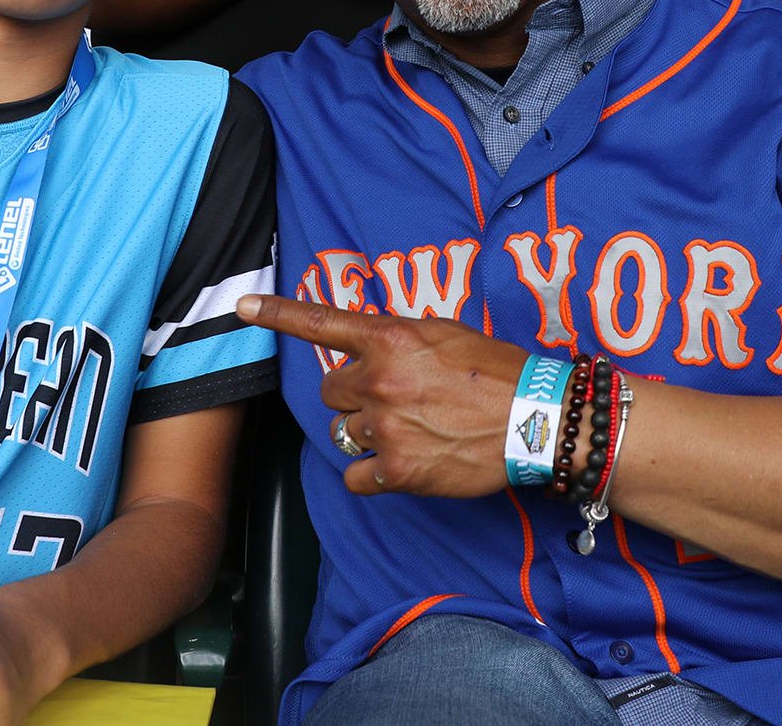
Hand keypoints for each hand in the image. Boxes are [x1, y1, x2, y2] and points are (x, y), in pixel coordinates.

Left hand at [236, 293, 529, 497]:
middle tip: (395, 398)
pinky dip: (370, 474)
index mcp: (391, 339)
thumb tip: (371, 346)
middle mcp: (380, 380)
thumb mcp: (446, 333)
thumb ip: (399, 337)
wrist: (538, 419)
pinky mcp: (398, 470)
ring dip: (365, 432)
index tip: (243, 306)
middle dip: (353, 394)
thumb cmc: (498, 372)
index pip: (321, 323)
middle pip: (330, 389)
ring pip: (341, 432)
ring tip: (409, 429)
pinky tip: (400, 464)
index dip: (277, 313)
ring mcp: (387, 427)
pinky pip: (355, 476)